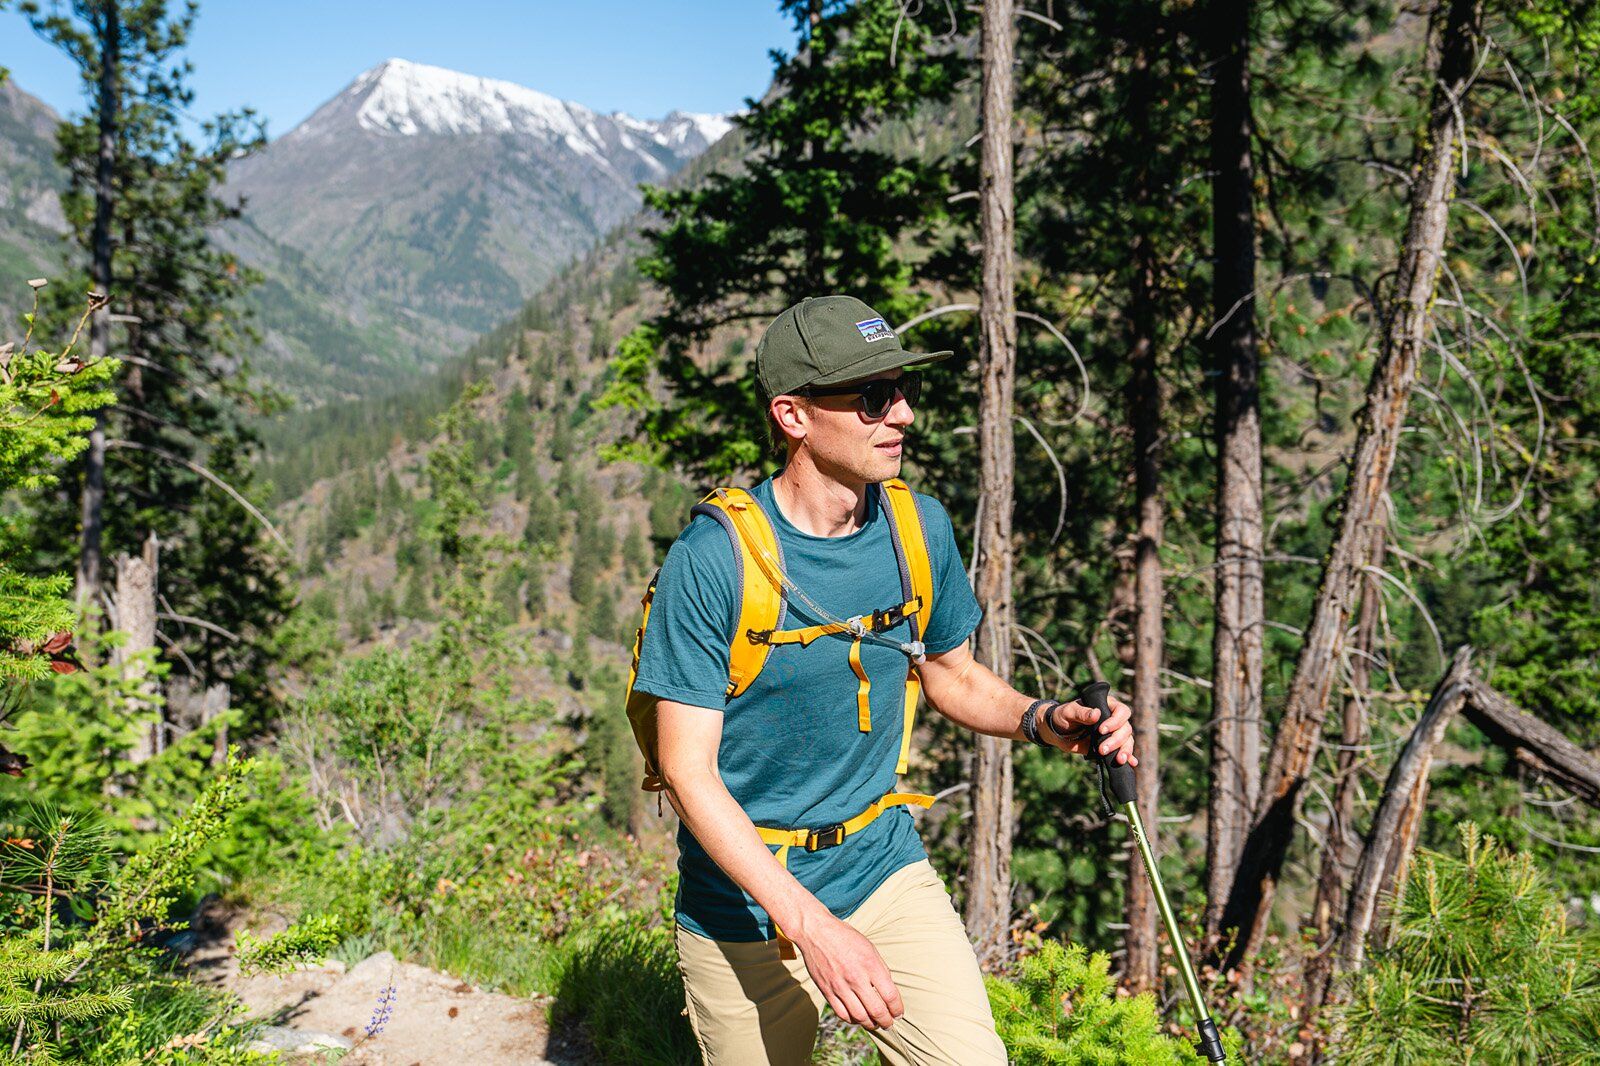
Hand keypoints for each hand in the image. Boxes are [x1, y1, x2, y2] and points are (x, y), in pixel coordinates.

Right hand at [790, 911, 902, 1030]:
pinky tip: (858, 1018)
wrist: (816, 932)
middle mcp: (856, 977)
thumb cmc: (845, 937)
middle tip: (889, 1024)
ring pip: (860, 1016)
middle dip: (887, 1022)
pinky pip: (842, 1013)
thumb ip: (880, 970)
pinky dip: (853, 1020)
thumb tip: (888, 992)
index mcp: (870, 964)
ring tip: (875, 1024)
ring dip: (871, 1024)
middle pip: (877, 1011)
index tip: (898, 1013)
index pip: (890, 996)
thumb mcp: (869, 948)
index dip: (897, 1009)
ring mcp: (840, 986)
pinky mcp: (827, 991)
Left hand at [1044, 693, 1138, 766]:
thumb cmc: (1064, 716)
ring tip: (1118, 760)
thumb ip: (1081, 713)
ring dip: (1124, 750)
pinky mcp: (1111, 746)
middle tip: (1102, 749)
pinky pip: (1124, 751)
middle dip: (1116, 740)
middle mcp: (1113, 719)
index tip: (1101, 730)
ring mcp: (1113, 734)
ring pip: (1127, 740)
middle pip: (1126, 728)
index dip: (1115, 721)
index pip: (1121, 711)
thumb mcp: (1069, 712)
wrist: (1058, 731)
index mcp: (1106, 706)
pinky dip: (1129, 757)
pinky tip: (1131, 762)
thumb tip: (1096, 714)